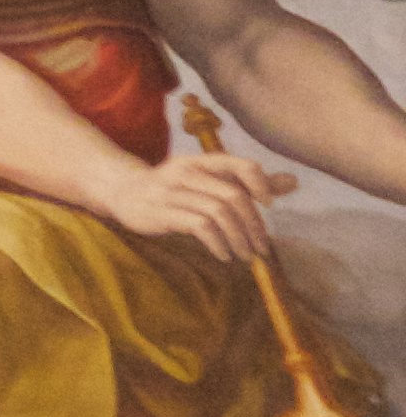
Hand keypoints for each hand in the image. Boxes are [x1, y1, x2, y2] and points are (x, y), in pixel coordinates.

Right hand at [126, 143, 290, 263]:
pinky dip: (217, 243)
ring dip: (238, 238)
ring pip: (218, 213)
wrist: (123, 192)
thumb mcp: (208, 179)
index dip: (259, 183)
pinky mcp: (163, 213)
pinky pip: (199, 227)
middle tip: (262, 247)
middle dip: (253, 224)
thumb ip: (247, 181)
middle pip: (233, 196)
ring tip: (245, 255)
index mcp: (202, 161)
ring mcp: (173, 192)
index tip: (269, 205)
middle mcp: (188, 172)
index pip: (238, 164)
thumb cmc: (174, 188)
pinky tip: (223, 255)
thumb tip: (292, 181)